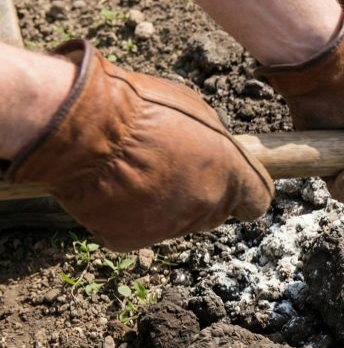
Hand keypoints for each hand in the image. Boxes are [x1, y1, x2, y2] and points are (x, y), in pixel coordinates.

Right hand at [4, 41, 273, 251]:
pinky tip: (112, 188)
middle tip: (168, 165)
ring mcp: (169, 227)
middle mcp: (206, 206)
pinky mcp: (130, 239)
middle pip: (214, 211)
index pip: (257, 201)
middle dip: (200, 193)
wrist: (81, 128)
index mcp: (230, 173)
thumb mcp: (196, 111)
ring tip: (133, 169)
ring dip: (162, 203)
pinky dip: (127, 215)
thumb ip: (217, 144)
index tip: (232, 183)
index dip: (244, 192)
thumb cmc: (138, 107)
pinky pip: (137, 230)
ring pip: (176, 221)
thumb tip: (219, 156)